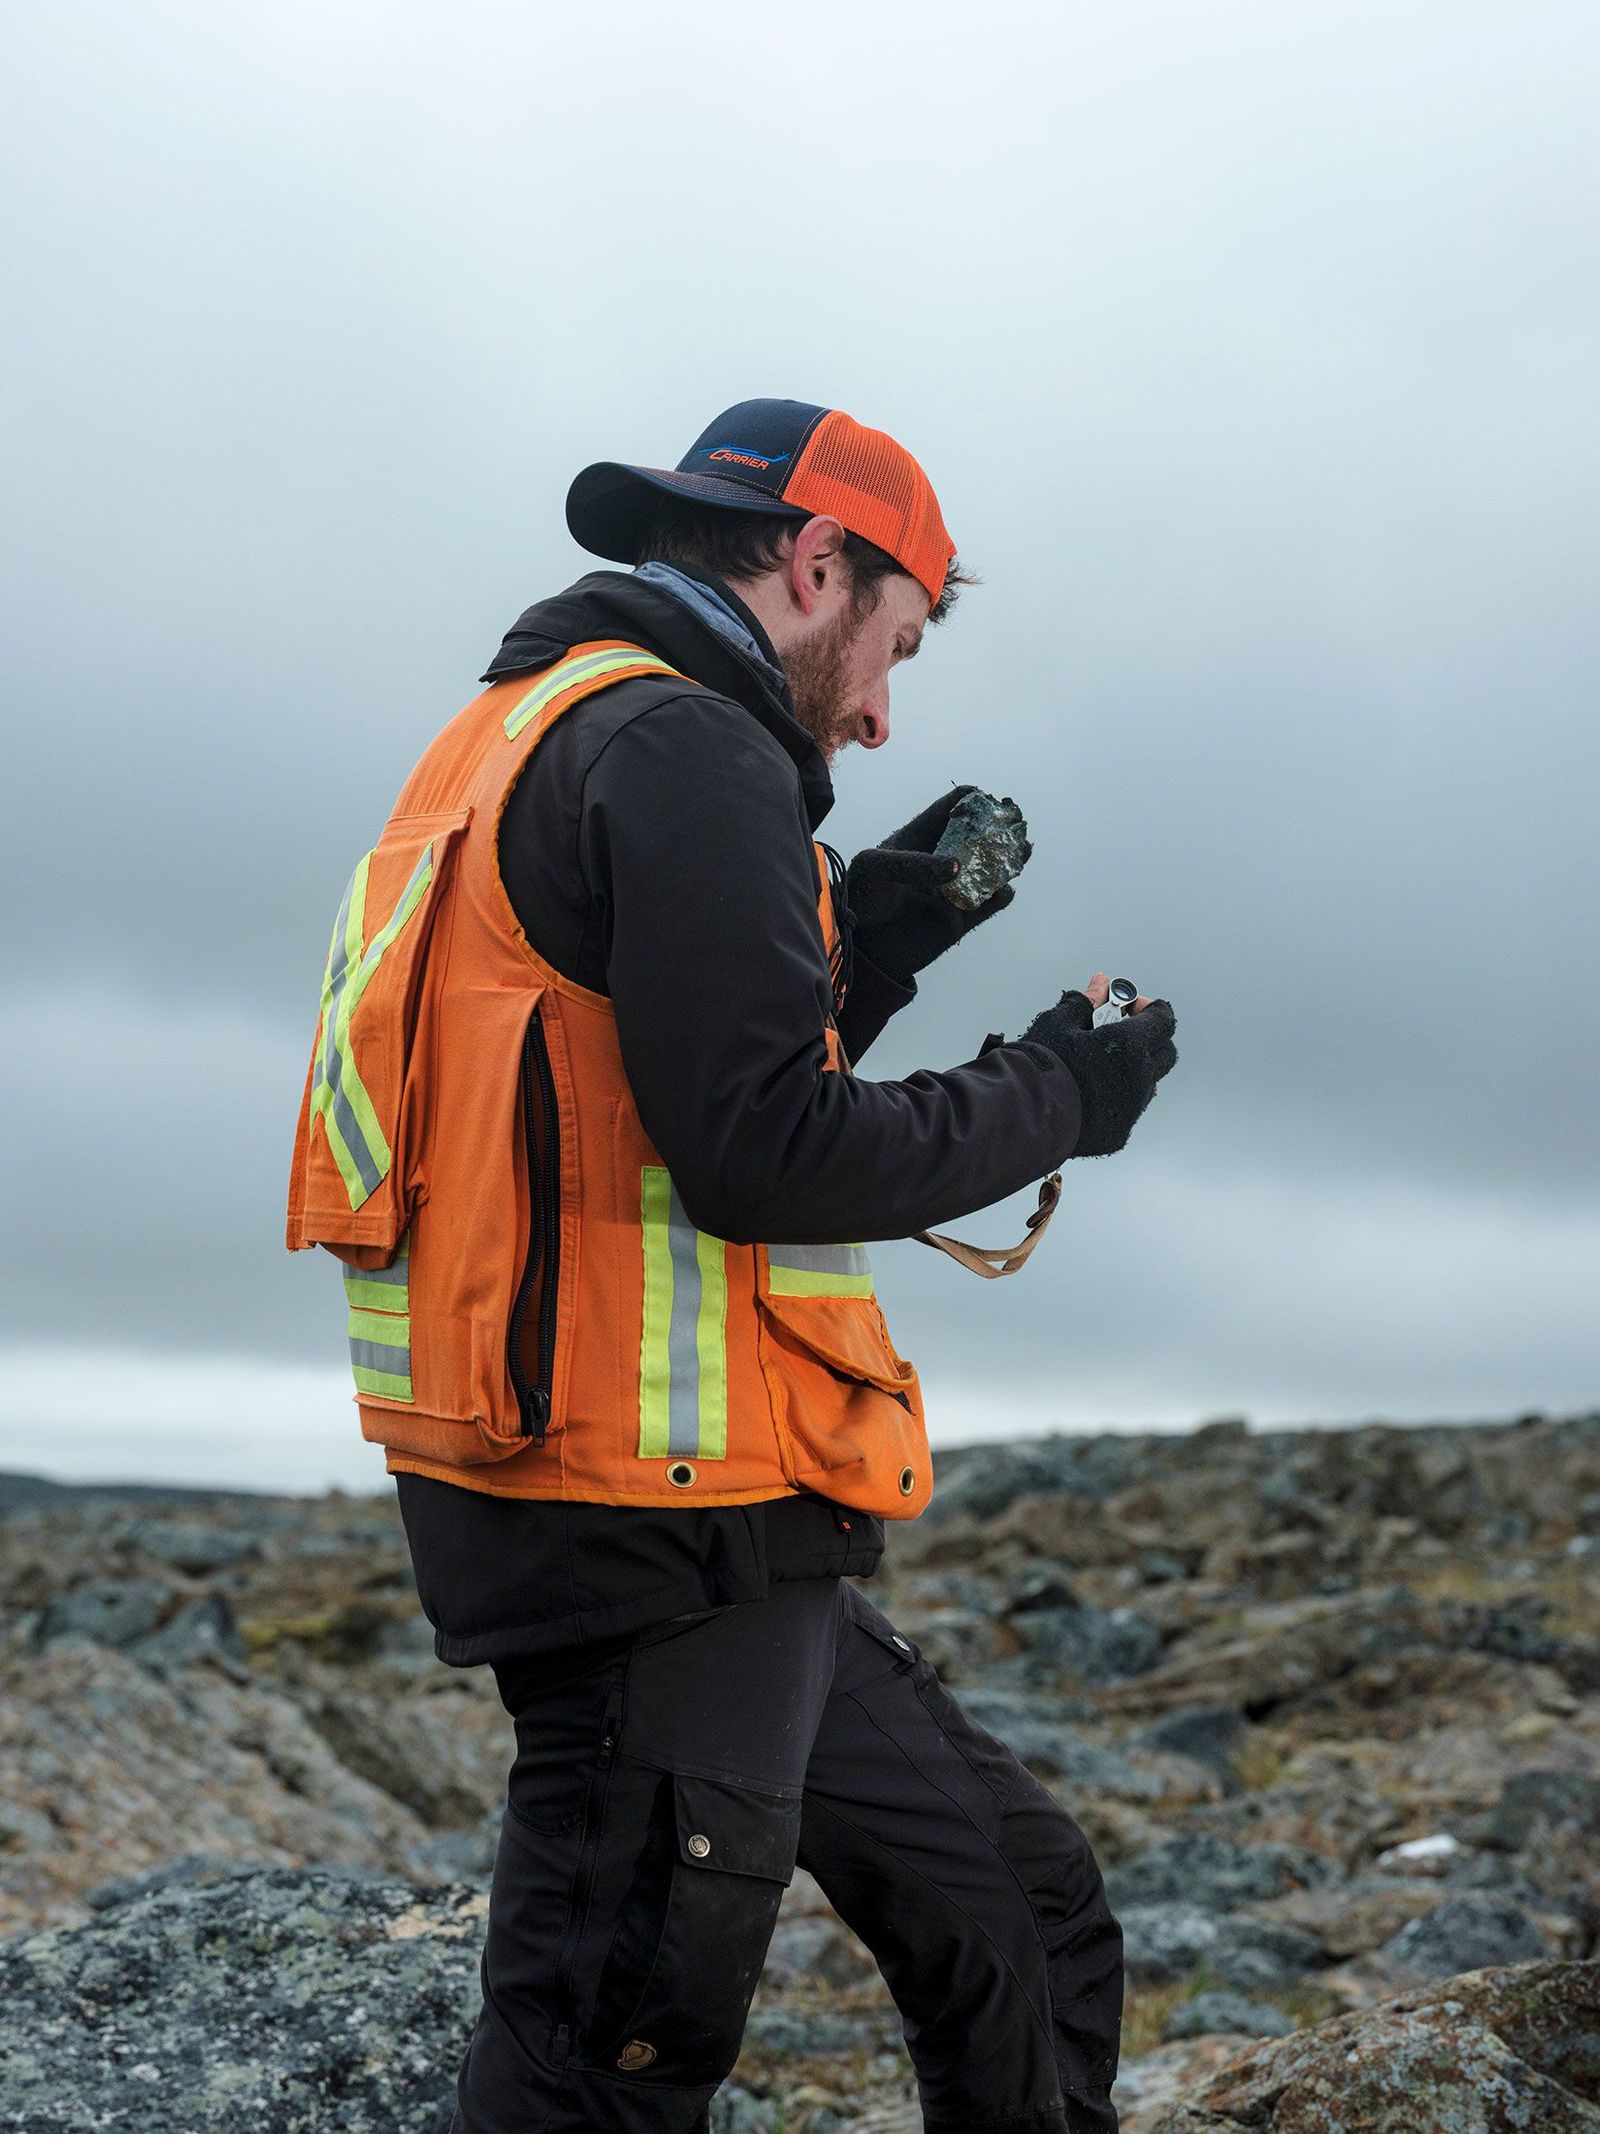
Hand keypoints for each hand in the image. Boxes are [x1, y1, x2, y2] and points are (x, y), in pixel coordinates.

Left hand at [846, 786, 1031, 986]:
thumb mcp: (875, 869)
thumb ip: (913, 863)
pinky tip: (1003, 889)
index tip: (985, 799)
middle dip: (999, 826)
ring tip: (1022, 850)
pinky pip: (992, 902)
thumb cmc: (859, 899)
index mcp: (920, 836)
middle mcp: (942, 858)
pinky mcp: (962, 918)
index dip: (970, 800)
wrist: (861, 949)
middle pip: (980, 835)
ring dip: (1010, 858)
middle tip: (1013, 822)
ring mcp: (954, 887)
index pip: (951, 808)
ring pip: (992, 867)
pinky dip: (1002, 894)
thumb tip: (957, 867)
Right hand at [1015, 971, 1176, 1156]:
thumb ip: (1086, 1002)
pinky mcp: (1119, 1133)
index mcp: (1128, 1046)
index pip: (1163, 1019)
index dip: (1149, 1007)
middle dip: (1150, 1038)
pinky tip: (1091, 1091)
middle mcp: (1139, 1078)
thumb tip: (1100, 983)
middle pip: (1165, 1052)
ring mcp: (1131, 1109)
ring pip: (1148, 1082)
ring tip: (1101, 1063)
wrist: (1021, 1116)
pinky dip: (1119, 1095)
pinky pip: (1130, 1108)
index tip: (1128, 1006)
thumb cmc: (1039, 1065)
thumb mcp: (1058, 1023)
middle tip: (1121, 1032)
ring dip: (1135, 1068)